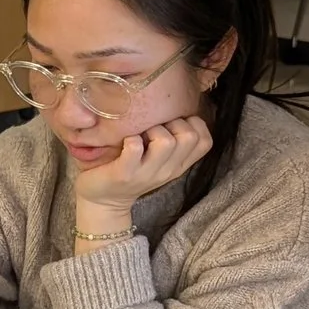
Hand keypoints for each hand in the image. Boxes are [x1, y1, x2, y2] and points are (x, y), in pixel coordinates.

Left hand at [72, 115, 213, 219]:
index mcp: (178, 165)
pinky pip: (134, 148)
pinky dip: (130, 140)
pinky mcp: (124, 174)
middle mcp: (167, 170)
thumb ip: (171, 141)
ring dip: (153, 130)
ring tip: (141, 134)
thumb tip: (174, 105)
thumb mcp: (158, 160)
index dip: (194, 124)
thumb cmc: (130, 170)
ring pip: (167, 142)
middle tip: (156, 127)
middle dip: (173, 123)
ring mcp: (146, 174)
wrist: (103, 202)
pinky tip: (125, 142)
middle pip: (190, 137)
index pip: (205, 141)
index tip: (174, 123)